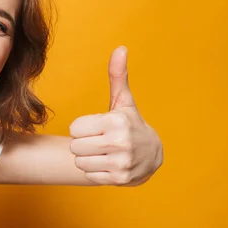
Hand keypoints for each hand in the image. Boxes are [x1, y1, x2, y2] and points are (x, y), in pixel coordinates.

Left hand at [69, 46, 162, 185]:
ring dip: (87, 158)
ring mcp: (121, 163)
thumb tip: (120, 48)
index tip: (97, 128)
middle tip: (98, 141)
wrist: (152, 156)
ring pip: (79, 162)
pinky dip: (95, 171)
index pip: (74, 127)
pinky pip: (89, 175)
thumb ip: (117, 76)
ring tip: (102, 152)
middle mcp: (120, 142)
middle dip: (83, 143)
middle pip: (75, 146)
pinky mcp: (120, 179)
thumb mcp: (123, 102)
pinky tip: (108, 164)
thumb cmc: (129, 124)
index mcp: (116, 121)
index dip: (82, 127)